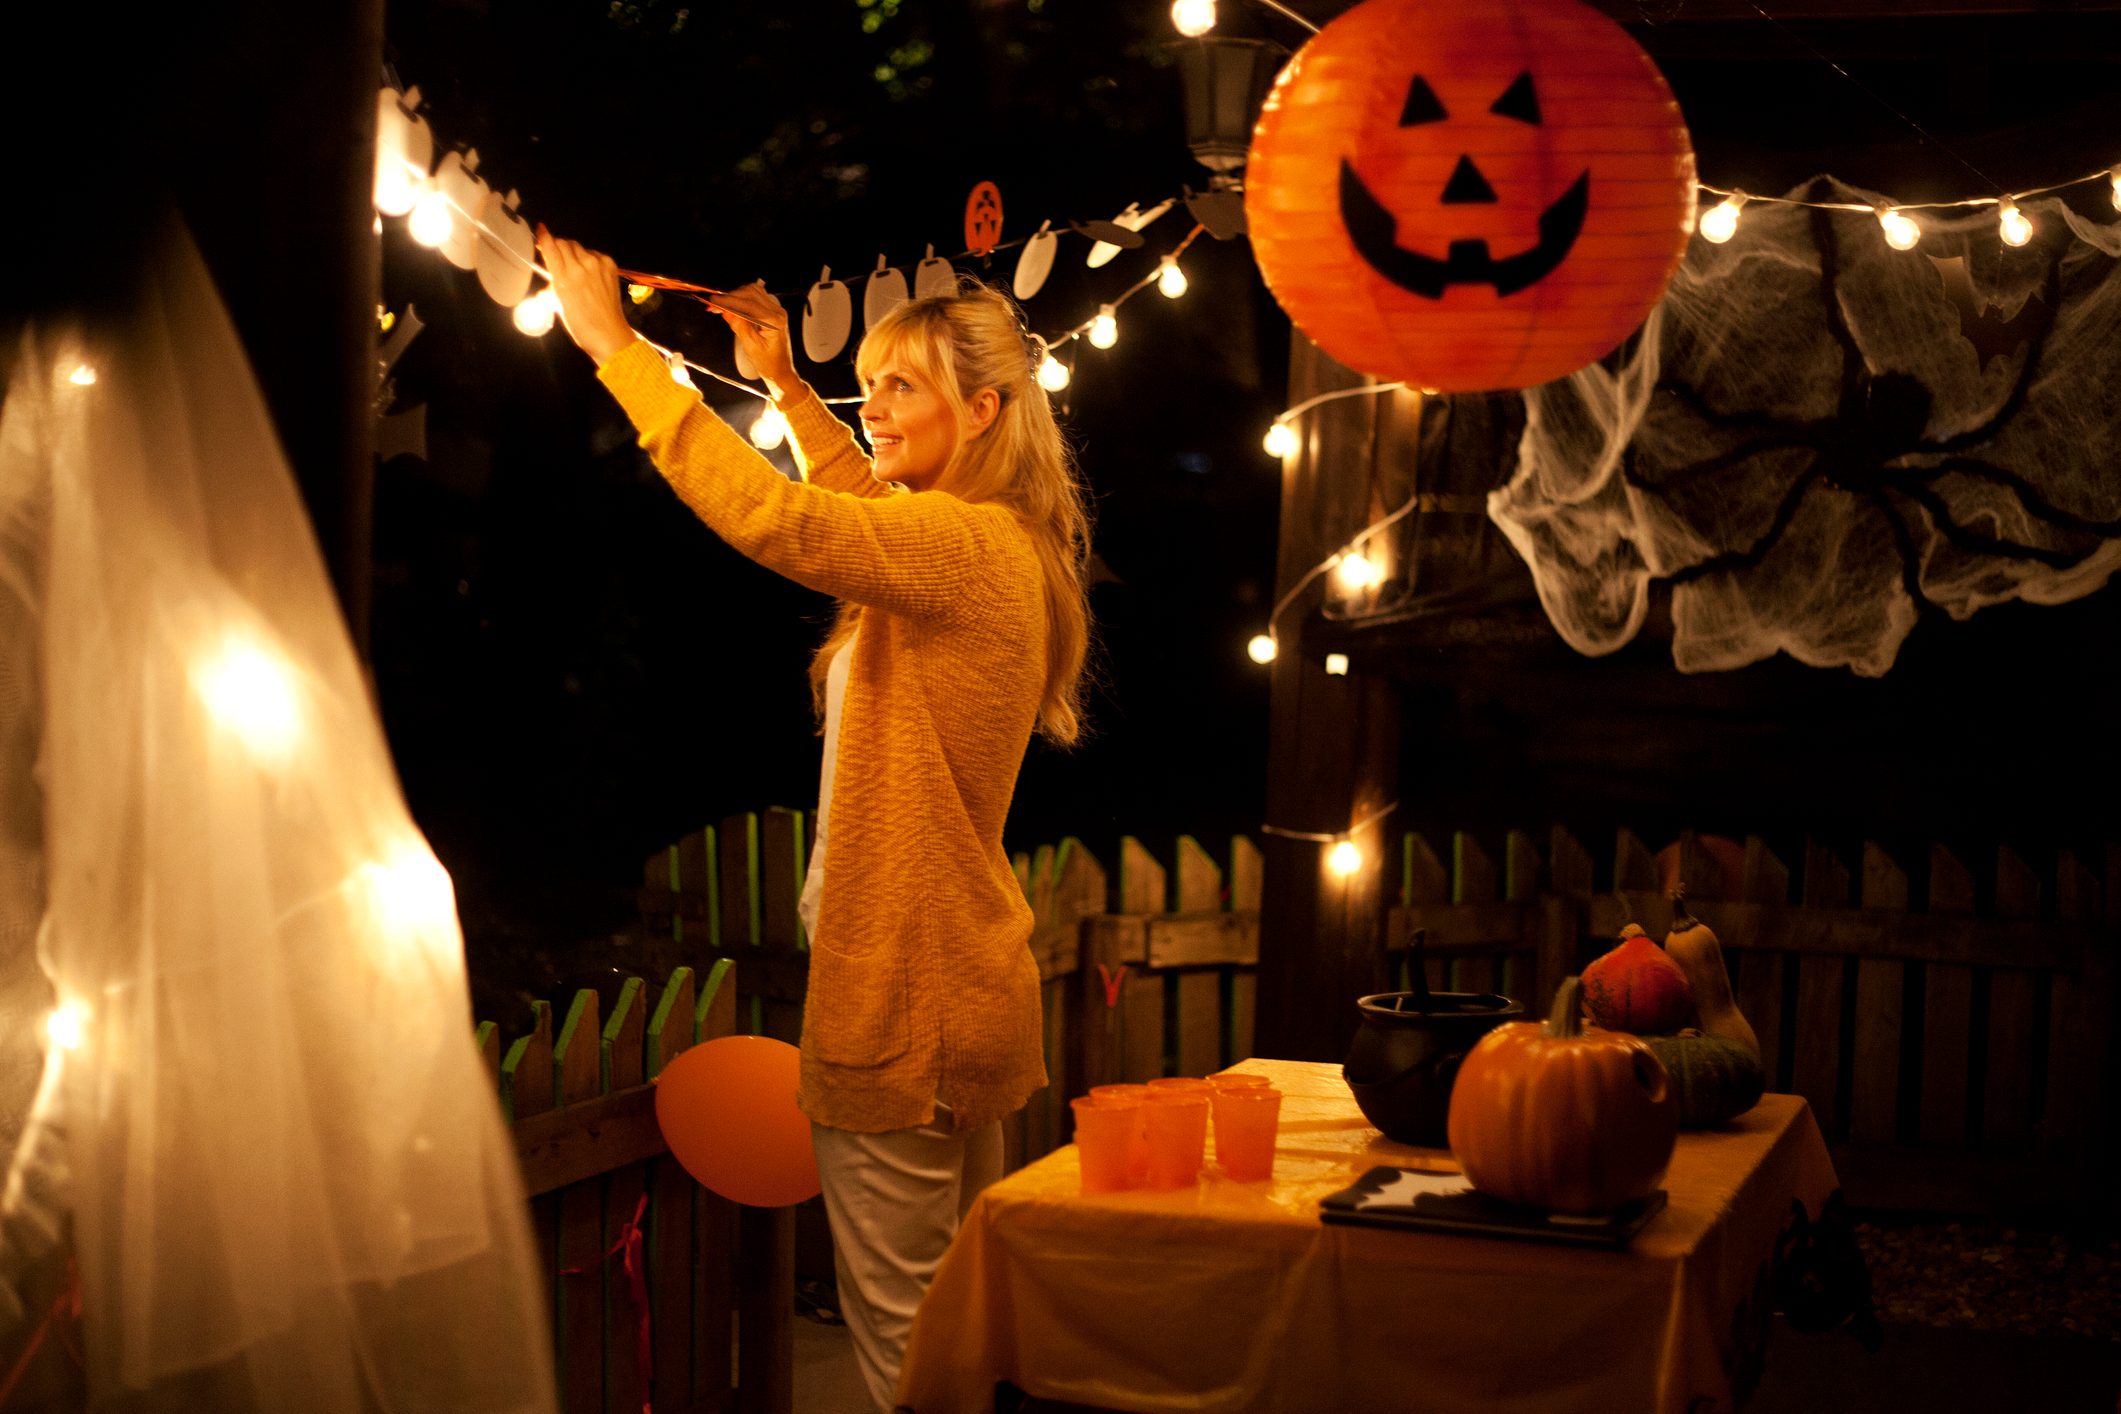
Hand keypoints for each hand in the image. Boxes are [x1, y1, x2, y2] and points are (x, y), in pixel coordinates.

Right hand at [535, 225, 635, 365]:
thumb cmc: (580, 326)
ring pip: (579, 247)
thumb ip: (552, 288)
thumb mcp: (559, 306)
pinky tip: (589, 272)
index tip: (540, 230)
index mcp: (564, 279)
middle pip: (564, 243)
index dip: (544, 236)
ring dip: (573, 253)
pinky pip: (594, 254)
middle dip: (558, 246)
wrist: (609, 335)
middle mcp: (581, 267)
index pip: (551, 247)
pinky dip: (589, 258)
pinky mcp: (610, 265)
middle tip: (557, 256)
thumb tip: (549, 280)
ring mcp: (597, 265)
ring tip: (574, 267)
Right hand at [710, 281, 798, 395]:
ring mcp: (775, 310)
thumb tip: (725, 310)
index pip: (748, 304)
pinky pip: (756, 298)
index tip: (714, 302)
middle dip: (730, 297)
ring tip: (721, 305)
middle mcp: (777, 312)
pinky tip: (732, 306)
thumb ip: (738, 325)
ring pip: (753, 292)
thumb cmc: (769, 362)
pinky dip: (742, 298)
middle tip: (714, 304)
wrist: (779, 370)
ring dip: (735, 296)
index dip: (729, 301)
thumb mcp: (750, 346)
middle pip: (751, 293)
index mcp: (774, 321)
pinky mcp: (771, 311)